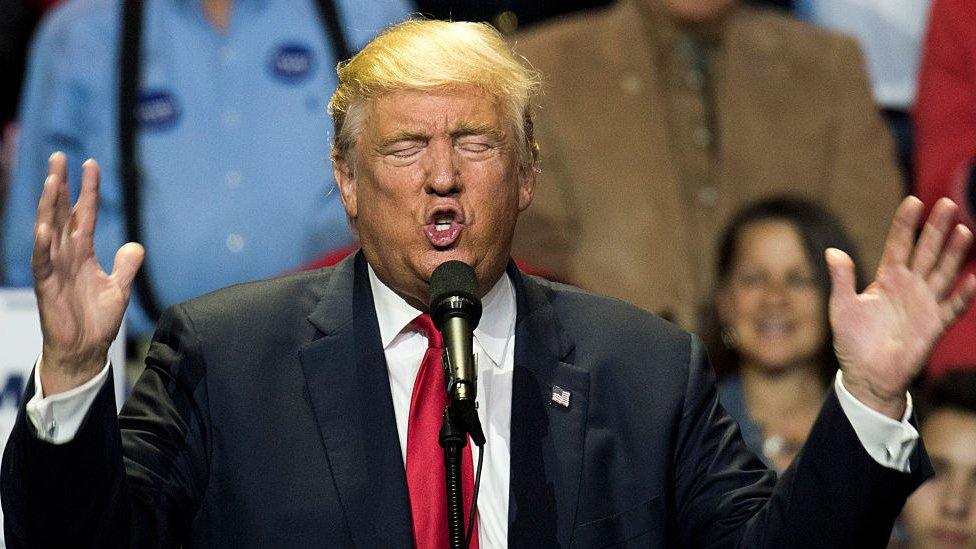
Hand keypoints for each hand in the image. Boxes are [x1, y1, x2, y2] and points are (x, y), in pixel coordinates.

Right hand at [32, 152, 143, 395]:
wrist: (85, 350)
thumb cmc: (97, 321)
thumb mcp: (119, 289)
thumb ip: (126, 267)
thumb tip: (135, 246)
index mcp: (83, 252)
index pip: (85, 213)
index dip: (88, 190)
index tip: (90, 163)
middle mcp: (66, 254)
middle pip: (62, 213)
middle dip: (60, 185)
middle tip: (59, 157)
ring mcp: (54, 268)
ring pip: (49, 230)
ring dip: (49, 206)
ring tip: (51, 180)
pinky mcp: (47, 285)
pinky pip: (43, 261)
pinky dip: (43, 243)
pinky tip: (44, 225)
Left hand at [827, 196, 975, 418]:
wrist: (866, 375)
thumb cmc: (852, 341)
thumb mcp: (842, 307)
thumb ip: (842, 279)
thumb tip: (833, 251)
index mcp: (886, 279)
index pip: (898, 245)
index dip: (905, 224)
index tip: (913, 201)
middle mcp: (909, 287)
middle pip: (925, 252)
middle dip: (935, 229)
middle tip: (946, 203)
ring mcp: (924, 304)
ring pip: (943, 273)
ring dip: (954, 253)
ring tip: (964, 229)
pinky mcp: (934, 326)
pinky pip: (952, 307)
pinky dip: (964, 294)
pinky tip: (974, 279)